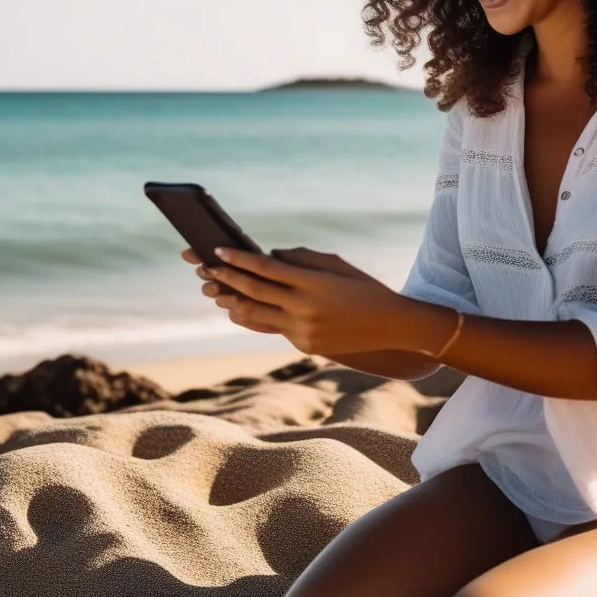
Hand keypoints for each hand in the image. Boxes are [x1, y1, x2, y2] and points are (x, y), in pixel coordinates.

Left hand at [183, 245, 403, 356]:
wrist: (391, 325)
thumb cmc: (363, 287)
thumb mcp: (336, 264)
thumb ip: (301, 258)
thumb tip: (269, 257)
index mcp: (312, 282)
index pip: (265, 269)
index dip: (239, 259)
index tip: (218, 250)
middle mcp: (304, 307)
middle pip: (254, 291)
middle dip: (226, 279)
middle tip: (206, 268)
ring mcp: (303, 330)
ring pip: (256, 315)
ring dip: (232, 302)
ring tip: (214, 291)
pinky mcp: (304, 346)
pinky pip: (273, 329)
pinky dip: (254, 318)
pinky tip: (238, 310)